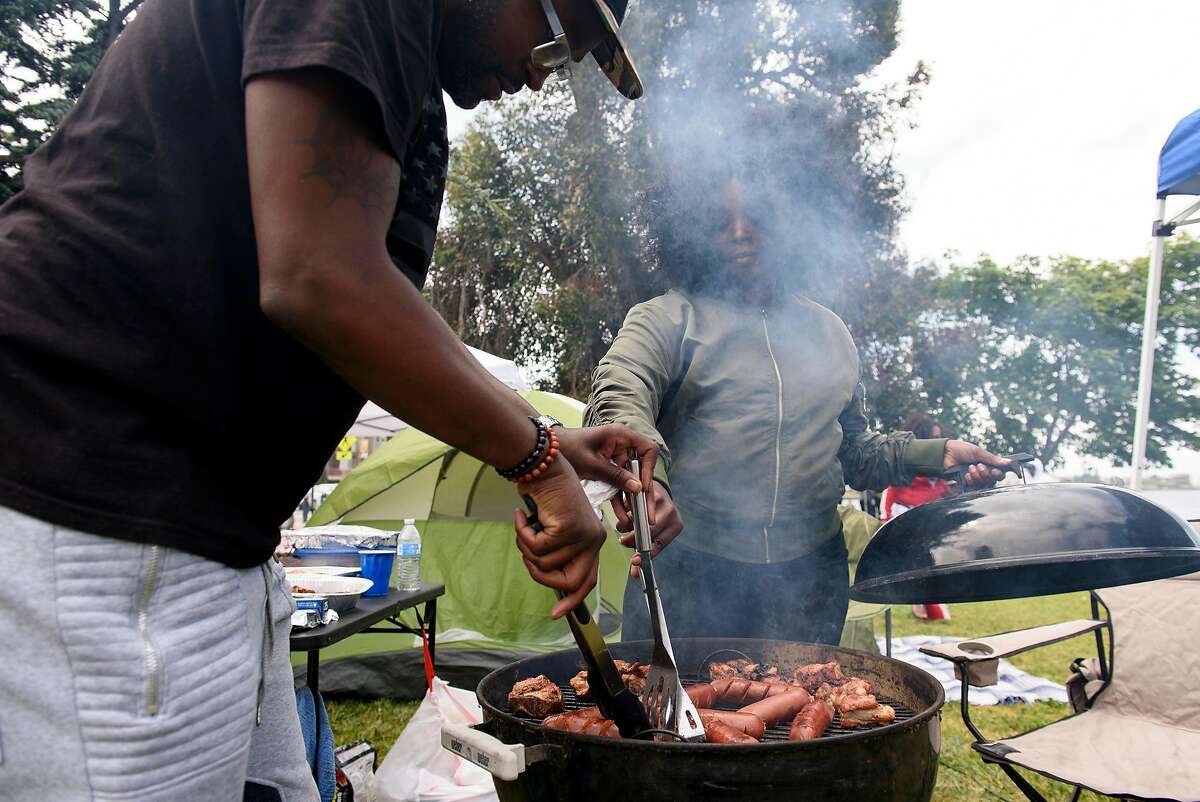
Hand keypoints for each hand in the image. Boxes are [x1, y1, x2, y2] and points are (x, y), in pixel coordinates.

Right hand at [513, 458, 606, 618]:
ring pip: (545, 563)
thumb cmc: (545, 495)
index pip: (587, 580)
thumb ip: (557, 552)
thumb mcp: (554, 528)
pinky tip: (522, 516)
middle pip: (568, 582)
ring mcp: (582, 535)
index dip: (572, 600)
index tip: (555, 614)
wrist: (542, 466)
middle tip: (527, 556)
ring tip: (525, 525)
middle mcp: (593, 540)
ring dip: (526, 546)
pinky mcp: (568, 529)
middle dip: (541, 575)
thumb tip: (548, 578)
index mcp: (593, 541)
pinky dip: (522, 533)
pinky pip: (535, 548)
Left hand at [556, 424, 658, 519]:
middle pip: (641, 470)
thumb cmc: (568, 448)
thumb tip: (639, 488)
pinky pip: (618, 485)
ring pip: (631, 481)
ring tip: (636, 521)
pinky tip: (623, 517)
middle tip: (648, 515)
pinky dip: (620, 500)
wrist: (546, 451)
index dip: (649, 468)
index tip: (644, 487)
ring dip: (632, 500)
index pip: (647, 450)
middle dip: (644, 493)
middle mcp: (622, 446)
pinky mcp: (608, 469)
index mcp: (621, 436)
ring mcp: (615, 458)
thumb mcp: (592, 464)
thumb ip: (615, 476)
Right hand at [610, 480, 683, 577]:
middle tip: (623, 541)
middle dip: (633, 539)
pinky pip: (631, 506)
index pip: (659, 544)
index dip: (646, 554)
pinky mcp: (648, 490)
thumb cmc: (655, 519)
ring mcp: (661, 500)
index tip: (634, 560)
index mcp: (675, 526)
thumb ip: (644, 552)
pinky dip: (625, 512)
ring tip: (623, 527)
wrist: (657, 491)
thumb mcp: (654, 535)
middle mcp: (671, 513)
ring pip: (638, 519)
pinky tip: (625, 513)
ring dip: (626, 526)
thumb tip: (634, 575)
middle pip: (649, 531)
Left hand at [943, 440, 1009, 487]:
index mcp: (987, 465)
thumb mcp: (978, 452)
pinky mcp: (965, 485)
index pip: (999, 474)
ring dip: (977, 476)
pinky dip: (971, 481)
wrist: (944, 454)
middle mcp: (982, 474)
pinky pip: (973, 488)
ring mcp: (973, 479)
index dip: (999, 474)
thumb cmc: (960, 450)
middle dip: (986, 474)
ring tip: (970, 468)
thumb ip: (992, 459)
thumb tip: (1009, 462)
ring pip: (983, 485)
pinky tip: (966, 475)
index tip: (995, 471)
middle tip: (979, 466)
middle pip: (992, 481)